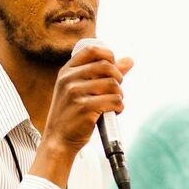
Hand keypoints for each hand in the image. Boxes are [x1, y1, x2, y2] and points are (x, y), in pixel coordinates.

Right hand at [29, 45, 132, 188]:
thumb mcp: (80, 88)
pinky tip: (112, 112)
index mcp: (66, 71)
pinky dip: (119, 108)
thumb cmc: (72, 112)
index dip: (108, 55)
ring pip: (113, 85)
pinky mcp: (85, 108)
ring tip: (113, 103)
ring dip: (119, 95)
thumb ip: (103, 73)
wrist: (58, 138)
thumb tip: (129, 60)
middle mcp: (69, 79)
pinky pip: (114, 101)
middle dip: (118, 77)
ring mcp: (75, 93)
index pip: (91, 50)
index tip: (113, 67)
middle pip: (106, 66)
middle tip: (116, 89)